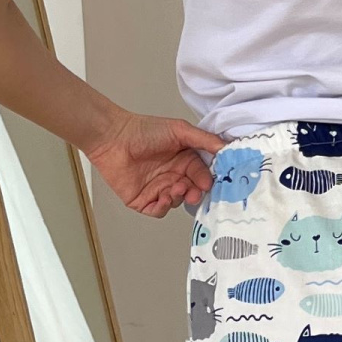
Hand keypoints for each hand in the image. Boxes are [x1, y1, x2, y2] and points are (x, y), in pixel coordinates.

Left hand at [84, 110, 224, 215]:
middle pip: (191, 191)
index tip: (210, 181)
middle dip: (195, 193)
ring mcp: (158, 189)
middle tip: (195, 191)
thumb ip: (204, 140)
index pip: (201, 174)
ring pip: (177, 201)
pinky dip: (163, 206)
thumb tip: (227, 148)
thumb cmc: (145, 130)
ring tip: (175, 187)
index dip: (206, 179)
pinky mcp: (143, 200)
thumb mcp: (180, 131)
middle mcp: (173, 175)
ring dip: (179, 196)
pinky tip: (162, 195)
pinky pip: (159, 210)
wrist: (114, 138)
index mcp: (183, 160)